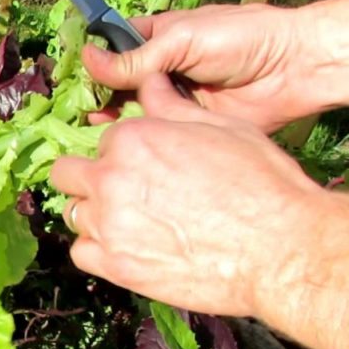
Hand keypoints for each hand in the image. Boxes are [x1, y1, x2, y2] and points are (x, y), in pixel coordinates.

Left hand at [50, 76, 322, 316]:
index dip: (123, 152)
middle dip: (89, 178)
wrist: (280, 249)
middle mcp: (110, 178)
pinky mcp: (115, 265)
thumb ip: (173, 108)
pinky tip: (124, 248)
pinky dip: (97, 250)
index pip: (104, 141)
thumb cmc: (261, 184)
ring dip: (94, 214)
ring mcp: (108, 224)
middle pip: (68, 174)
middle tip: (120, 191)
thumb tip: (149, 82)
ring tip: (129, 222)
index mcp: (132, 138)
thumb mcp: (221, 128)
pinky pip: (81, 253)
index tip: (141, 165)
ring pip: (74, 213)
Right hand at [82, 0, 348, 133]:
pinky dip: (138, 138)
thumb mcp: (181, 41)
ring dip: (113, 118)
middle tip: (81, 108)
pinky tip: (119, 142)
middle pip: (117, 85)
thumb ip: (136, 57)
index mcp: (156, 40)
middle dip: (98, 95)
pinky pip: (156, 133)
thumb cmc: (240, 39)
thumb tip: (88, 60)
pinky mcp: (187, 127)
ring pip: (132, 112)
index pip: (114, 50)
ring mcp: (173, 100)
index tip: (72, 78)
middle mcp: (161, 71)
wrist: (292, 69)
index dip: (93, 63)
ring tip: (96, 124)